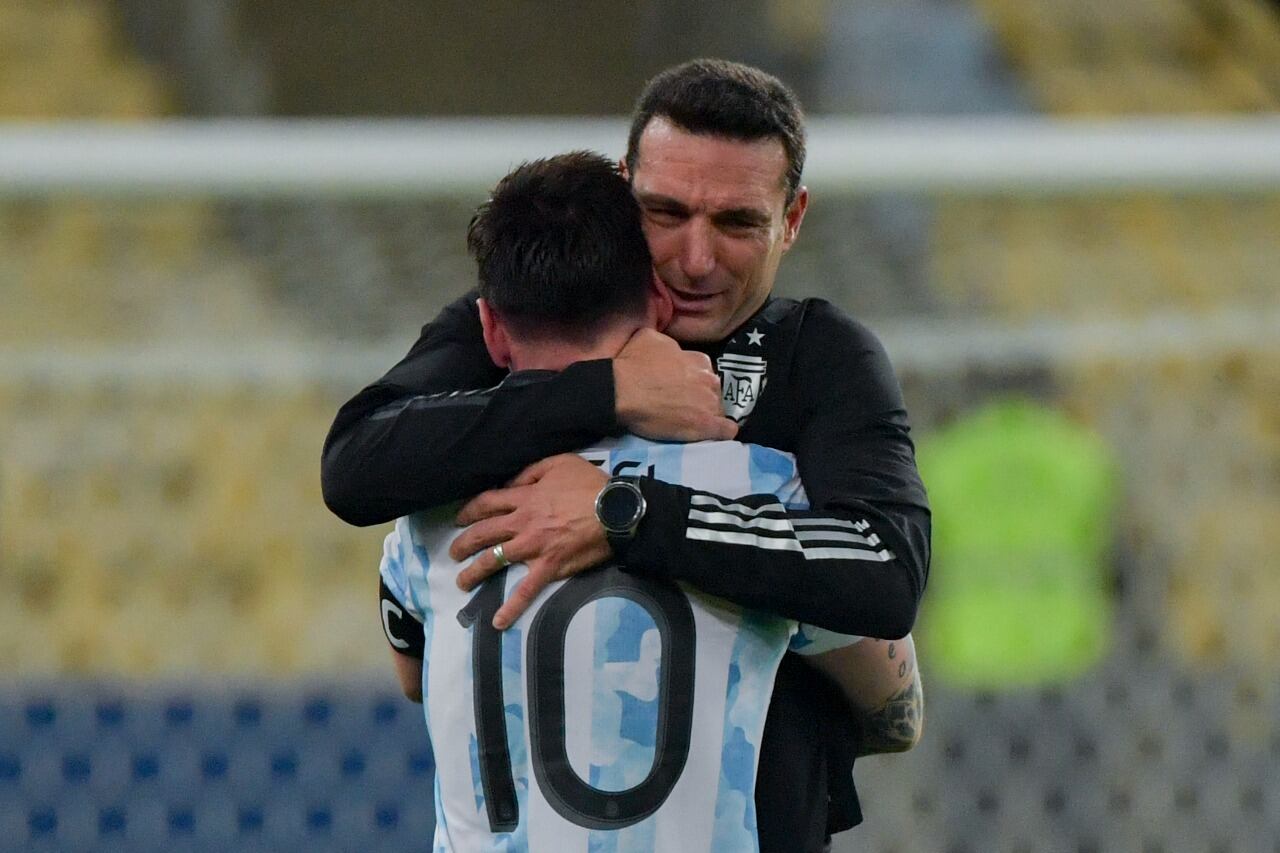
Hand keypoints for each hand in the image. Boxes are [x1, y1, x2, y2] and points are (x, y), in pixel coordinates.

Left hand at [449, 454, 610, 628]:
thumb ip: (530, 471)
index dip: (469, 511)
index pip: (486, 503)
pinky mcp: (549, 567)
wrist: (615, 510)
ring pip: (494, 561)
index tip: (459, 519)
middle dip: (463, 544)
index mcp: (524, 497)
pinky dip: (512, 607)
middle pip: (483, 533)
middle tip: (454, 552)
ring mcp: (533, 547)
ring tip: (462, 582)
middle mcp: (522, 523)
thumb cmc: (589, 484)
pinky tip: (498, 621)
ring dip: (474, 573)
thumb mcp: (558, 463)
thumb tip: (511, 483)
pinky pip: (526, 590)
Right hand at [613, 328, 736, 440]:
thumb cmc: (632, 364)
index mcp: (699, 360)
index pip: (705, 372)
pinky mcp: (705, 425)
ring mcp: (709, 403)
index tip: (682, 387)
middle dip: (701, 398)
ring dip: (707, 415)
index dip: (694, 381)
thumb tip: (670, 348)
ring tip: (689, 422)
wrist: (622, 391)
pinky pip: (725, 431)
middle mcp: (709, 380)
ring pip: (718, 410)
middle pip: (713, 391)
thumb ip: (669, 344)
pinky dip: (721, 432)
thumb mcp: (650, 338)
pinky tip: (711, 434)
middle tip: (682, 405)